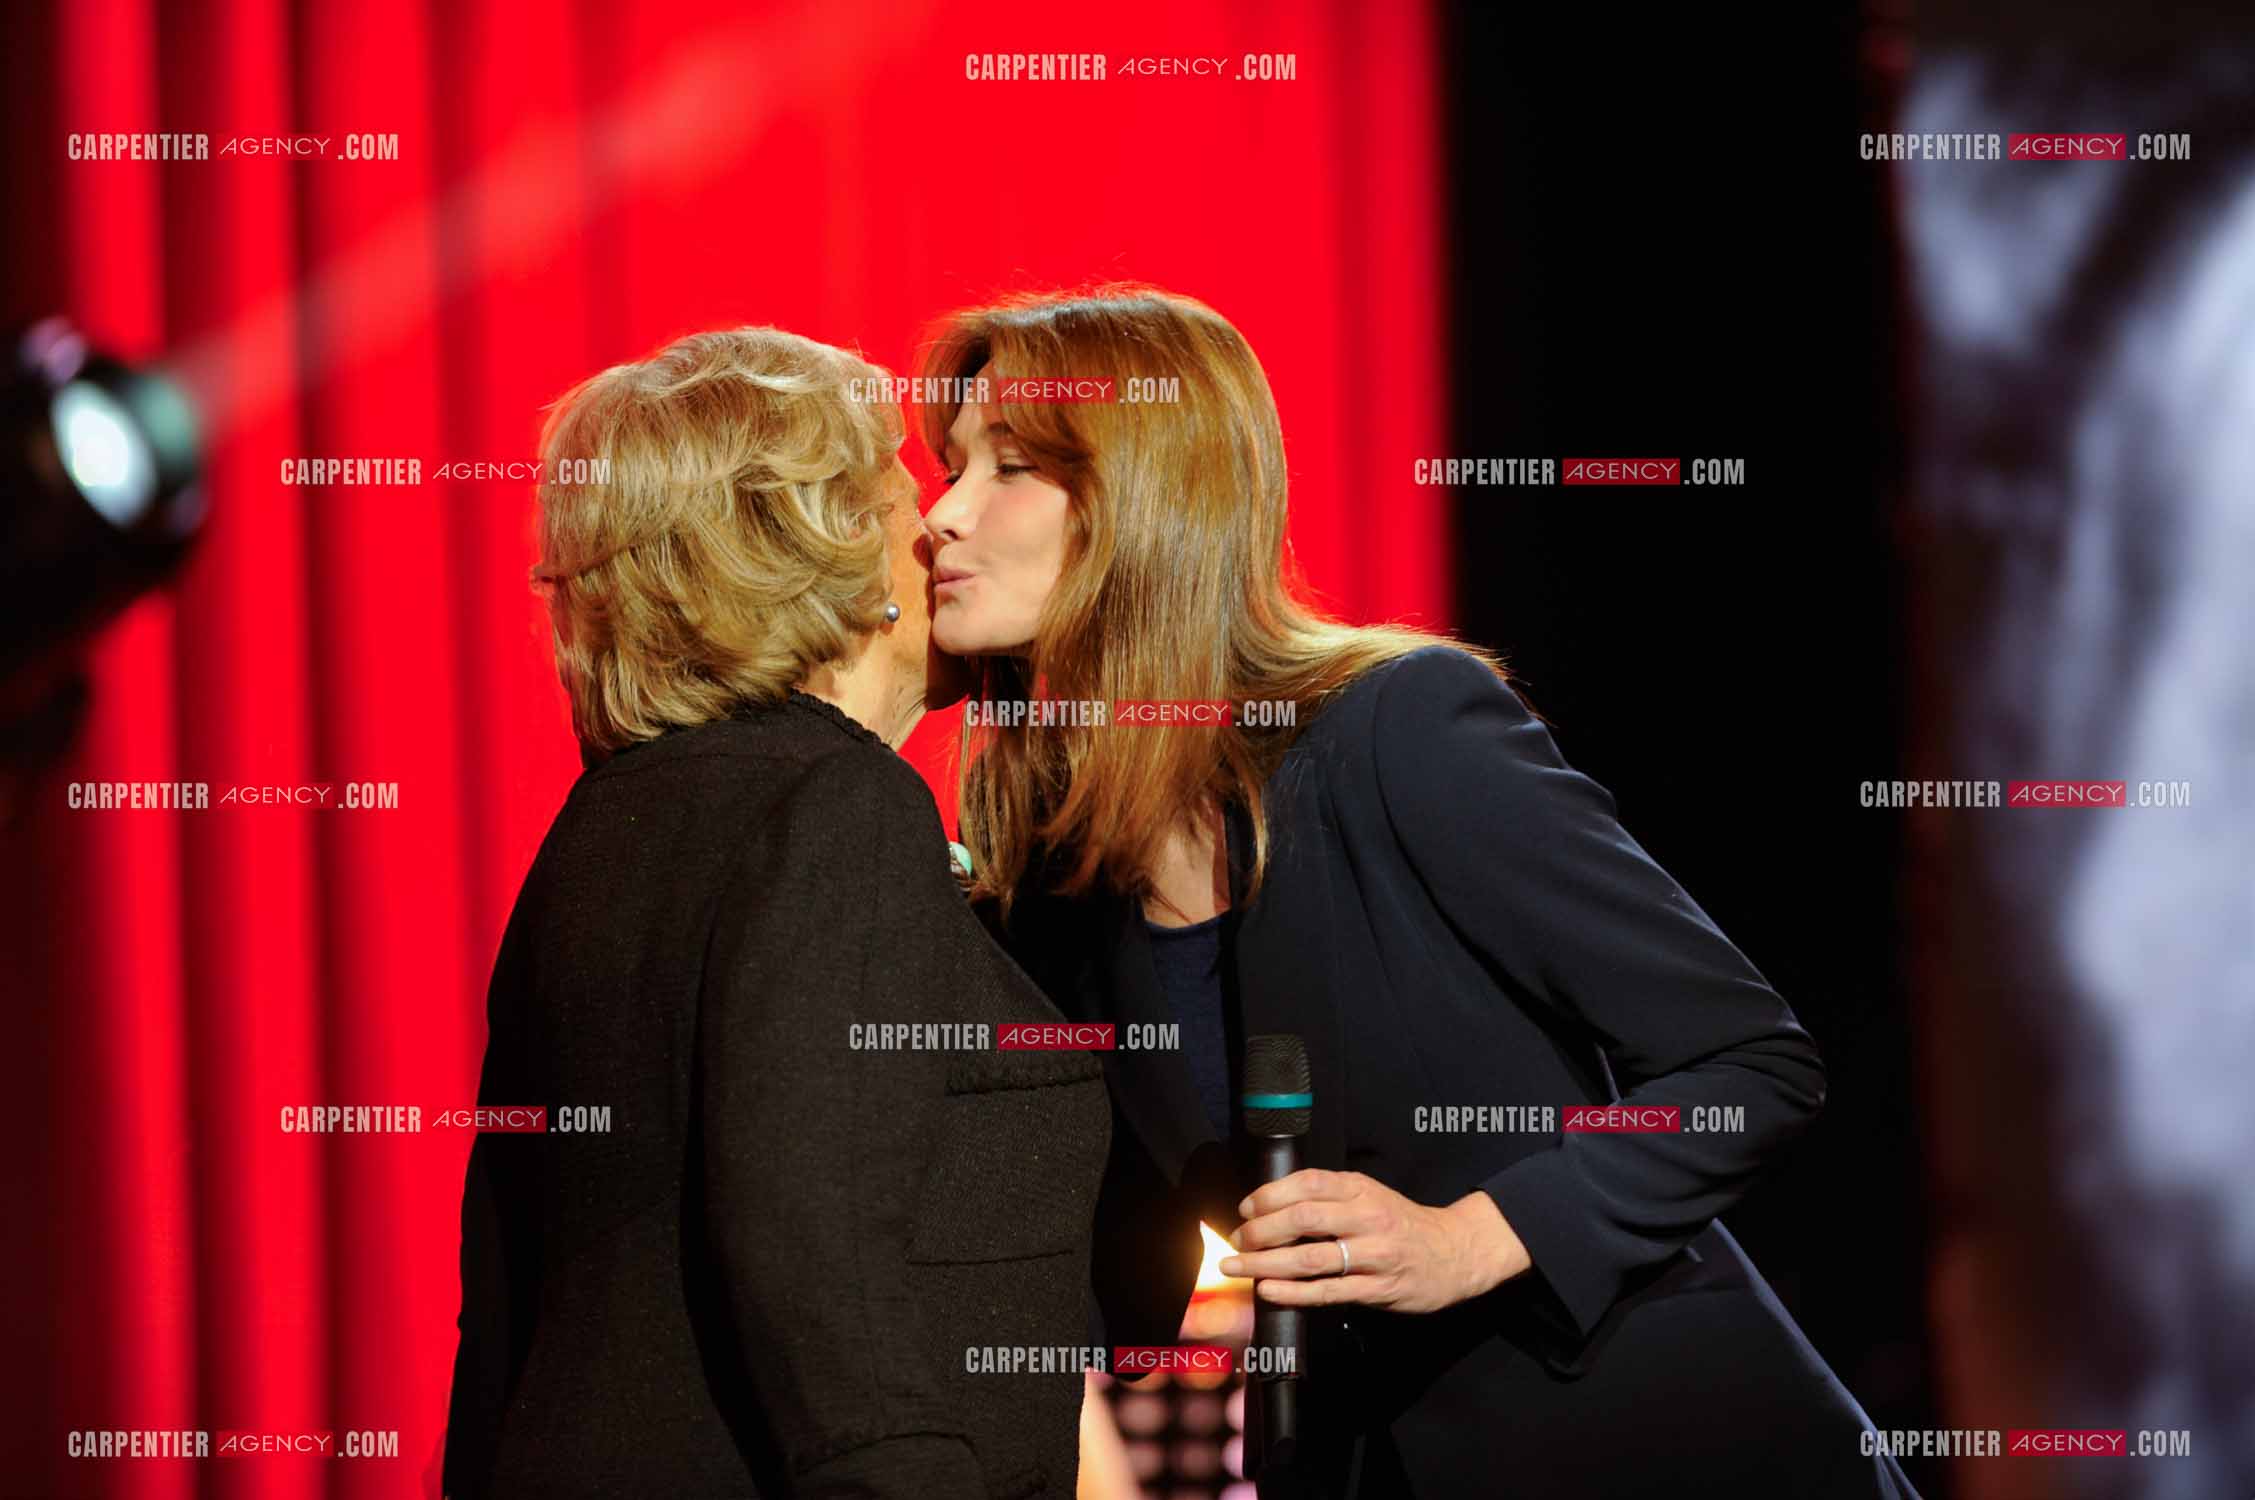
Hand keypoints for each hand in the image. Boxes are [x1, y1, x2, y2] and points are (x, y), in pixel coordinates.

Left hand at [1216, 1169, 1533, 1313]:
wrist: (1456, 1253)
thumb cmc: (1402, 1224)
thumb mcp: (1371, 1195)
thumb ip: (1330, 1197)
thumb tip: (1271, 1206)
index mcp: (1361, 1189)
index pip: (1307, 1183)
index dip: (1269, 1194)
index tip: (1245, 1208)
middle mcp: (1367, 1217)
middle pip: (1303, 1218)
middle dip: (1260, 1231)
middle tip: (1237, 1242)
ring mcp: (1374, 1255)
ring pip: (1310, 1258)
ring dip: (1266, 1264)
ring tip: (1237, 1267)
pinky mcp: (1378, 1289)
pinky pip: (1328, 1291)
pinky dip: (1293, 1293)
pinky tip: (1268, 1292)